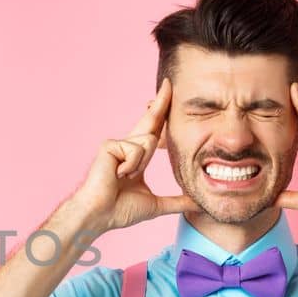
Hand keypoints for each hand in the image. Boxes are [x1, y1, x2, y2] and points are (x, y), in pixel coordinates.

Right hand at [71, 78, 198, 231]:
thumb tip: (197, 205)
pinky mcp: (110, 146)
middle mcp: (127, 147)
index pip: (154, 132)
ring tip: (124, 177)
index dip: (162, 114)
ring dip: (140, 164)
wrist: (100, 215)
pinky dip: (130, 165)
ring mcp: (117, 145)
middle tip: (170, 81)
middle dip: (161, 101)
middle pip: (150, 121)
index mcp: (136, 157)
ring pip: (147, 142)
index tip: (169, 95)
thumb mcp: (155, 205)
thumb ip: (177, 202)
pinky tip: (117, 174)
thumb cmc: (120, 211)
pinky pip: (135, 149)